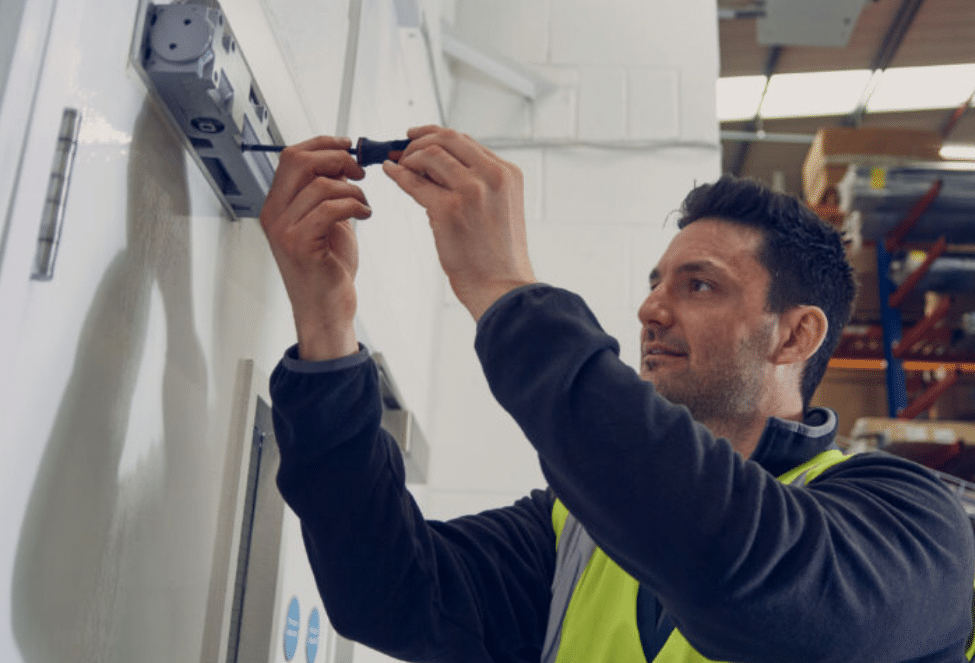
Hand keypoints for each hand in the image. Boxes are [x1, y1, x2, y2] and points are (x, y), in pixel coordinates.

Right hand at [260, 136, 370, 360]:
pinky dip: (354, 206)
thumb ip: (329, 193)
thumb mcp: (328, 222)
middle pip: (299, 161)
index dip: (322, 144)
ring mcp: (283, 230)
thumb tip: (345, 162)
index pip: (292, 156)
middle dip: (336, 158)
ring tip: (364, 204)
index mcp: (277, 205)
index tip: (349, 145)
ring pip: (320, 185)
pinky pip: (330, 208)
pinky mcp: (300, 245)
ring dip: (352, 189)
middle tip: (359, 172)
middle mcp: (274, 214)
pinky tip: (364, 215)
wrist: (326, 310)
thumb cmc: (328, 270)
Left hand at [382, 126, 535, 319]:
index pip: (466, 141)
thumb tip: (432, 166)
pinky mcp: (449, 209)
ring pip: (430, 154)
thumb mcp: (498, 208)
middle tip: (402, 149)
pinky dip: (398, 173)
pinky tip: (390, 171)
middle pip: (447, 139)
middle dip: (419, 140)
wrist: (502, 287)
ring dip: (408, 157)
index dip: (436, 136)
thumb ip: (476, 183)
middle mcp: (492, 175)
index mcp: (508, 173)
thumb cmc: (497, 255)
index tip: (417, 138)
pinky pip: (415, 182)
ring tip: (399, 167)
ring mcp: (472, 190)